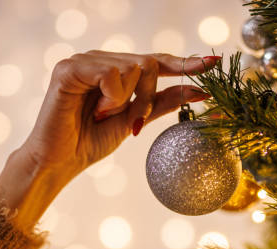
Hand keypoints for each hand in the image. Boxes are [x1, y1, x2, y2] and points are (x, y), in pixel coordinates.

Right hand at [0, 51, 218, 228]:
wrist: (61, 161)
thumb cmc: (91, 141)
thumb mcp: (135, 120)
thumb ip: (163, 102)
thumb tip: (199, 91)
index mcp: (115, 71)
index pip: (156, 60)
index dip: (185, 62)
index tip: (214, 64)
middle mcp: (100, 59)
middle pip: (149, 62)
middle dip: (149, 96)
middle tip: (133, 120)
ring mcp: (84, 60)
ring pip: (133, 66)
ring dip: (129, 100)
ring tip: (106, 116)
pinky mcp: (70, 68)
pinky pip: (111, 73)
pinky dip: (112, 98)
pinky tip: (96, 110)